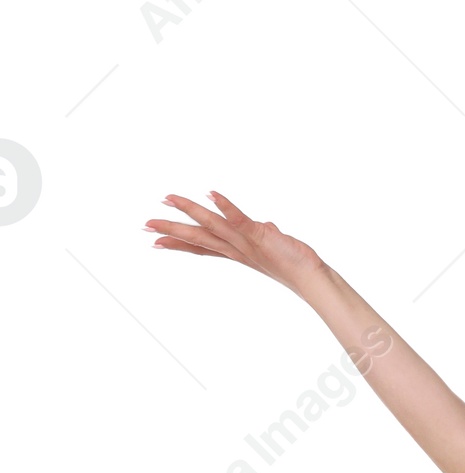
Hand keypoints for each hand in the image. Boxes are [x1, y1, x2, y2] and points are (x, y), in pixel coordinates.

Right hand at [144, 190, 322, 292]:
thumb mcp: (272, 246)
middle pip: (198, 238)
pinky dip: (226, 207)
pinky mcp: (259, 235)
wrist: (311, 278)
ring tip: (169, 199)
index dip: (179, 243)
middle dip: (171, 230)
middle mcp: (236, 249)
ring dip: (190, 211)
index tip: (156, 241)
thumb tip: (263, 224)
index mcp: (235, 252)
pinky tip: (211, 194)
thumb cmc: (293, 262)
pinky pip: (239, 219)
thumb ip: (263, 233)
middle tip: (146, 225)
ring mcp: (246, 243)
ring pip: (212, 226)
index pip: (202, 247)